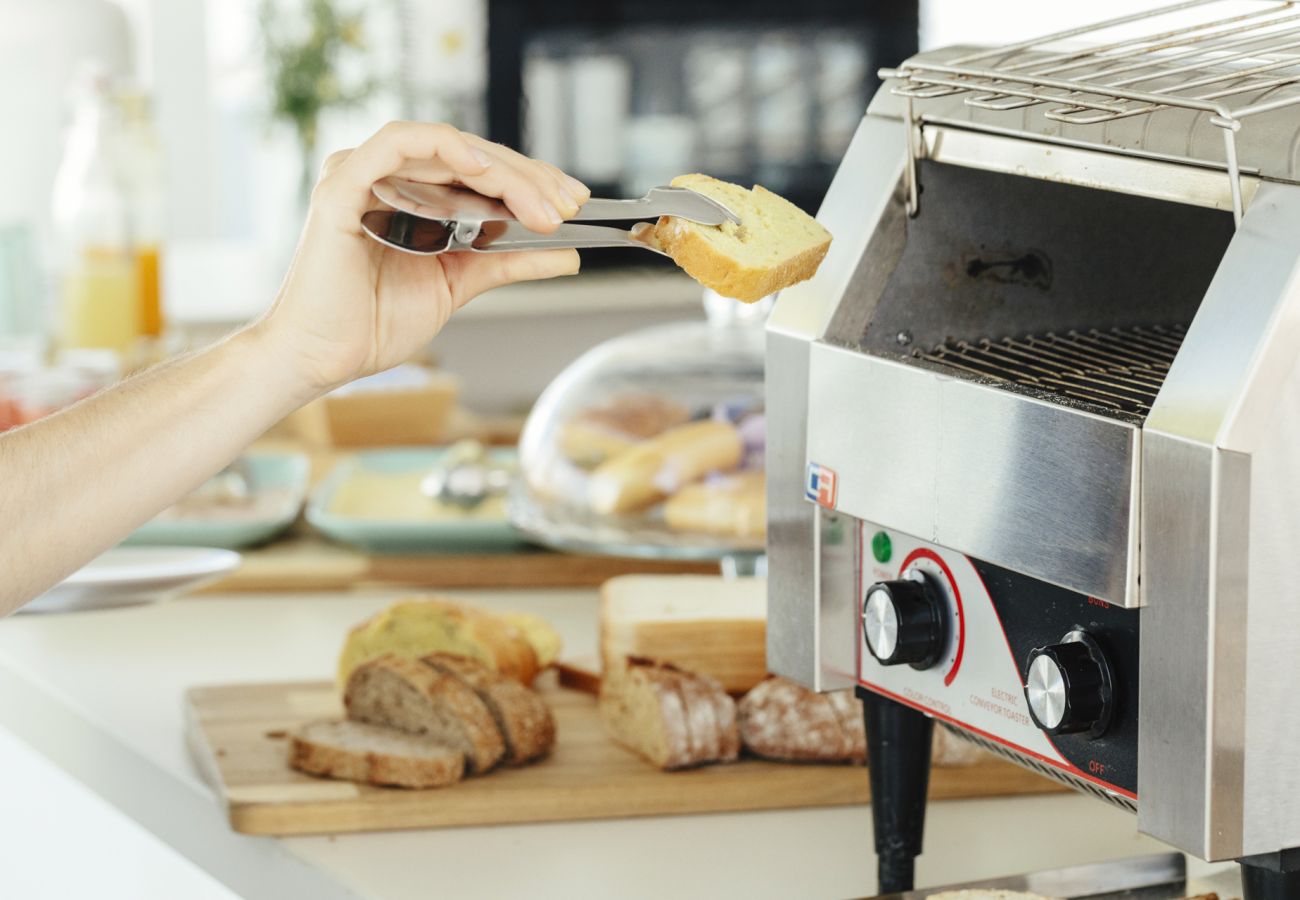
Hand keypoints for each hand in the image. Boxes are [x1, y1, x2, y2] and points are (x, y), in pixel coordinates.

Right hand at [258, 121, 589, 396]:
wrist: (323, 358)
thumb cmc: (374, 322)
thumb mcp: (460, 284)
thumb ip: (508, 262)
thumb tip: (569, 255)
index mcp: (411, 194)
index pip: (481, 170)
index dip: (531, 179)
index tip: (574, 201)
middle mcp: (386, 176)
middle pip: (471, 156)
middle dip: (528, 177)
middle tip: (568, 206)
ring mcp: (362, 175)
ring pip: (446, 148)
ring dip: (501, 171)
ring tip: (541, 204)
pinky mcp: (343, 186)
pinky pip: (395, 143)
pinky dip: (443, 147)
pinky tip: (482, 167)